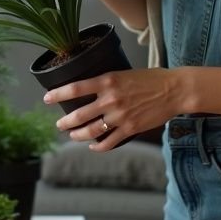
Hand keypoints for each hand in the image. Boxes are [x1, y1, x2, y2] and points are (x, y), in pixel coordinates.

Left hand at [44, 68, 183, 151]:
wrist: (174, 90)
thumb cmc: (151, 79)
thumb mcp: (124, 73)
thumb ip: (107, 83)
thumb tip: (91, 89)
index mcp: (107, 81)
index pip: (75, 88)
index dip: (57, 94)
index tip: (46, 98)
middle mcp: (110, 100)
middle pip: (79, 115)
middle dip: (65, 122)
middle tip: (59, 124)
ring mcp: (119, 116)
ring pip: (91, 131)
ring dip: (78, 135)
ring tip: (72, 135)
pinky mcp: (130, 129)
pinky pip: (108, 142)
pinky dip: (98, 146)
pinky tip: (93, 146)